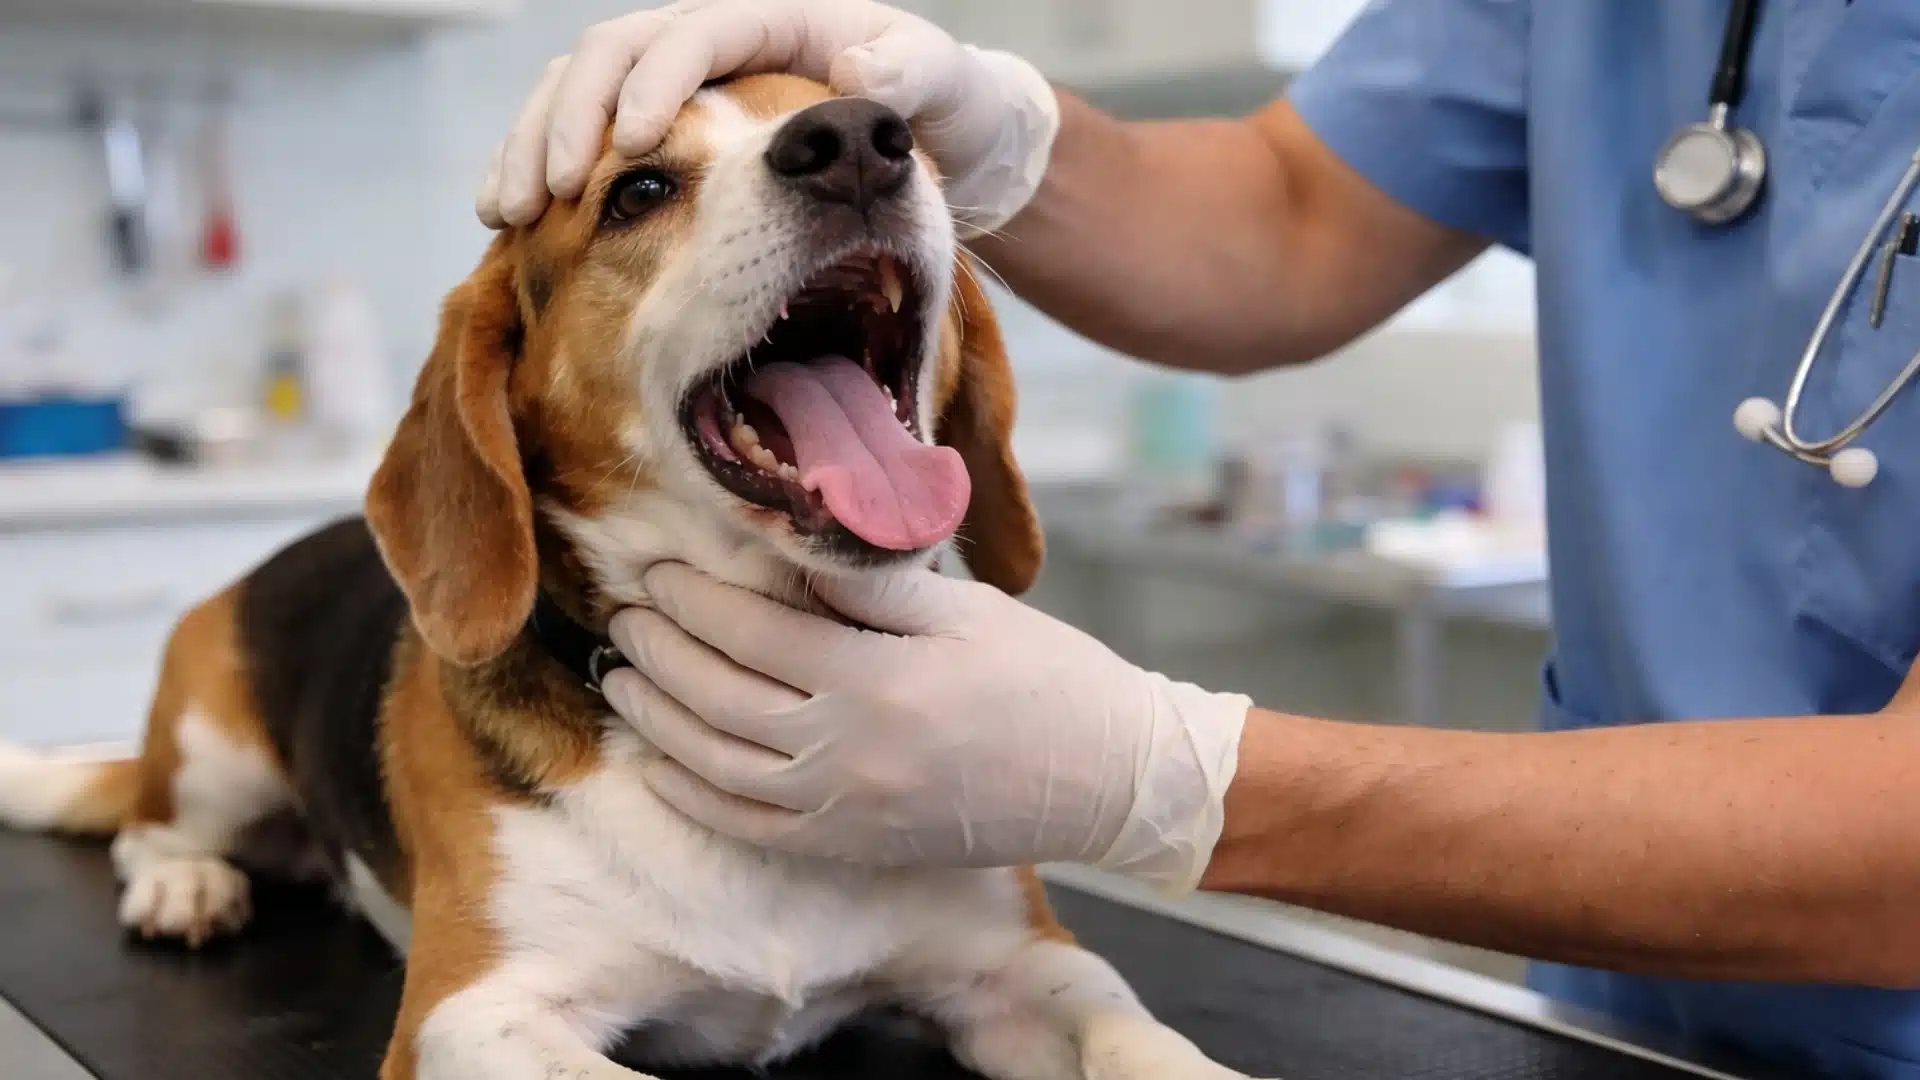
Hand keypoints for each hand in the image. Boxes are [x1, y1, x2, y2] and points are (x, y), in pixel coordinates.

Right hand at [476, 0, 1059, 236]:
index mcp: (773, 23)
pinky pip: (585, 138)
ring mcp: (683, 88)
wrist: (942, 135)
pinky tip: (515, 224)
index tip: (636, 143)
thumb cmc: (944, 105)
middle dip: (568, 118)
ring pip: (579, 92)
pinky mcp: (666, 135)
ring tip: (509, 211)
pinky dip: (543, 170)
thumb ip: (909, 77)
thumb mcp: (944, 84)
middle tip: (546, 193)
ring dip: (534, 144)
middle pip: (610, 55)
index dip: (655, 82)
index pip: (693, 36)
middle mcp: (715, 45)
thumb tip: (858, 77)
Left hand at [602, 563, 1251, 892]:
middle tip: (624, 619)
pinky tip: (661, 765)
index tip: (657, 573)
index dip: (693, 600)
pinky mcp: (854, 847)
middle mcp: (850, 752)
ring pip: (718, 768)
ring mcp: (848, 810)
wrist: (1108, 779)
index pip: (753, 632)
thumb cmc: (1046, 676)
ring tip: (623, 682)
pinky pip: (750, 829)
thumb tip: (785, 541)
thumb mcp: (964, 609)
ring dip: (658, 723)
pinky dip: (694, 796)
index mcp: (878, 680)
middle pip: (719, 699)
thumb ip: (869, 584)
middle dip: (660, 655)